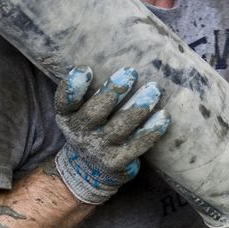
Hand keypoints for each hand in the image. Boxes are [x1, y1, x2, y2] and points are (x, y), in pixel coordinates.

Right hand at [53, 66, 170, 204]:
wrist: (88, 171)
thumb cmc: (89, 129)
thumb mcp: (77, 112)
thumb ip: (86, 92)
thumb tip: (110, 56)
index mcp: (67, 116)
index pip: (64, 100)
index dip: (74, 86)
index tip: (86, 69)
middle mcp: (80, 133)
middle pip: (96, 111)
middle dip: (114, 91)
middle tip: (131, 72)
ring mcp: (100, 149)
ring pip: (120, 126)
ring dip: (138, 107)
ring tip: (154, 90)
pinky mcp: (118, 161)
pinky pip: (138, 144)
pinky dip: (152, 130)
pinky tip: (164, 116)